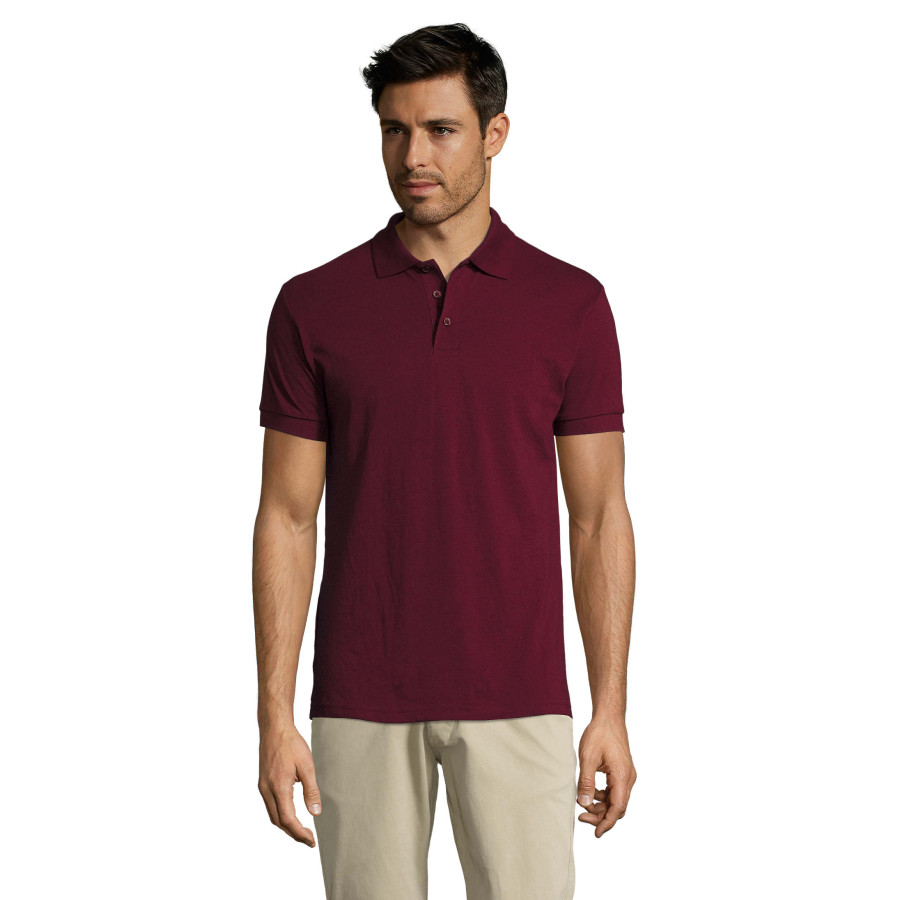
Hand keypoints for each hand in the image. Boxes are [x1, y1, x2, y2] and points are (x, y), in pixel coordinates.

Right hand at [258, 722, 321, 845]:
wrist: (274, 728)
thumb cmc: (291, 744)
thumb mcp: (307, 766)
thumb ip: (311, 791)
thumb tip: (315, 813)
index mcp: (278, 787)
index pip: (288, 820)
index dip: (300, 833)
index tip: (311, 840)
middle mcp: (267, 790)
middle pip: (278, 822)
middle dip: (293, 833)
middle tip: (308, 839)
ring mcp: (263, 787)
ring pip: (273, 815)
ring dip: (286, 826)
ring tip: (301, 830)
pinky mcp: (263, 782)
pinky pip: (270, 805)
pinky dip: (280, 815)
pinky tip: (290, 813)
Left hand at [575, 714, 636, 837]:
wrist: (609, 717)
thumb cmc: (599, 733)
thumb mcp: (587, 757)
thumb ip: (586, 782)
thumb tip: (584, 804)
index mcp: (622, 775)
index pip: (618, 807)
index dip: (607, 823)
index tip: (596, 833)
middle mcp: (628, 778)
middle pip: (618, 807)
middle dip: (601, 816)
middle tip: (581, 817)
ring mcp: (627, 775)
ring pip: (616, 800)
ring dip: (602, 806)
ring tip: (583, 805)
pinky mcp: (622, 772)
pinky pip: (615, 791)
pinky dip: (604, 797)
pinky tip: (592, 793)